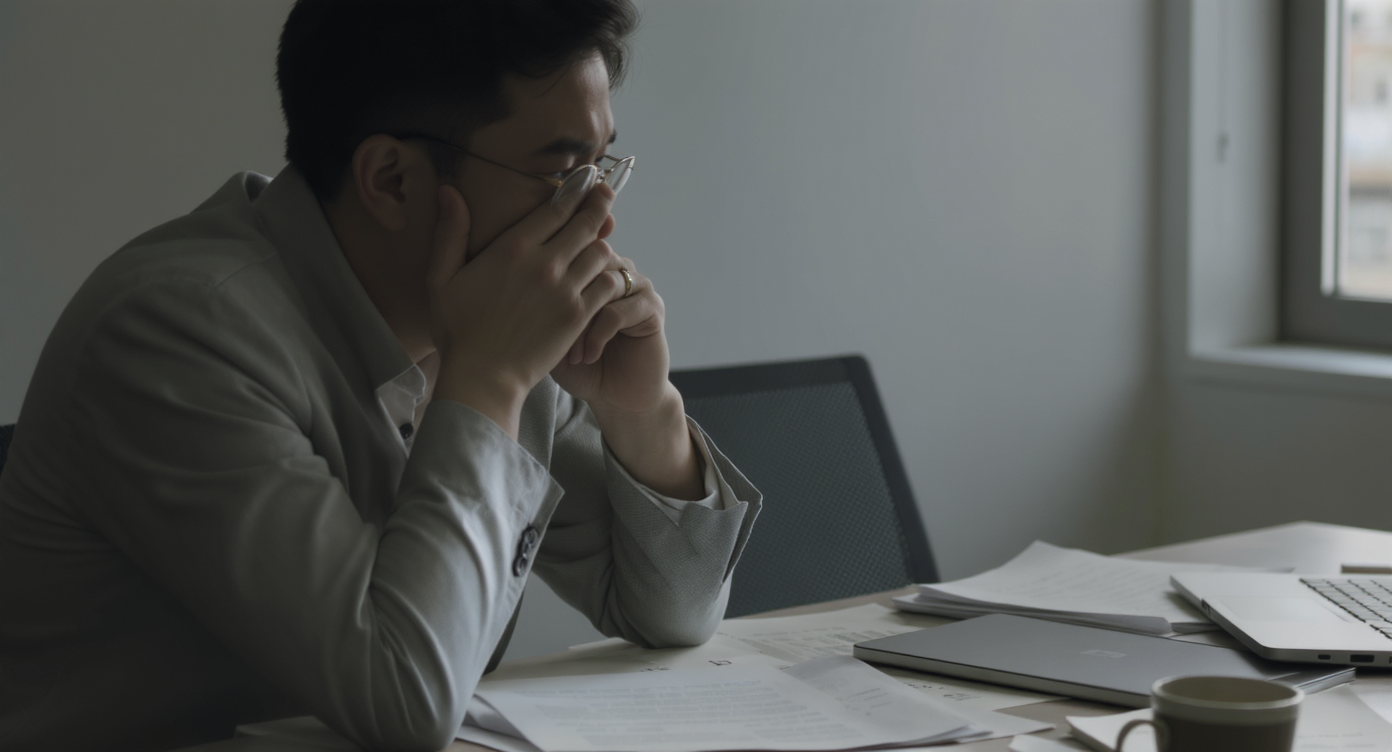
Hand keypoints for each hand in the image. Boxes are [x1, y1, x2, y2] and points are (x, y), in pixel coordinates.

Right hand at [427, 177, 627, 435]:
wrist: (483, 377)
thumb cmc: (458, 331)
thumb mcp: (442, 278)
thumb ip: (451, 233)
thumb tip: (449, 191)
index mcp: (512, 248)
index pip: (557, 207)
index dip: (576, 189)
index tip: (587, 178)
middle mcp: (544, 264)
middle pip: (587, 223)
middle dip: (599, 205)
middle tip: (606, 195)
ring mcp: (565, 290)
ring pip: (601, 252)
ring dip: (601, 244)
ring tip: (600, 239)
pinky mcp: (579, 316)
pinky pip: (606, 284)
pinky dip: (608, 277)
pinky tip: (603, 275)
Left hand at [550, 259, 671, 415]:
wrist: (616, 397)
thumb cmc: (580, 367)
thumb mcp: (550, 334)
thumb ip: (539, 304)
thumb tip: (517, 280)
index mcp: (592, 268)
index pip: (569, 253)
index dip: (550, 287)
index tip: (536, 324)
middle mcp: (617, 271)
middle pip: (588, 263)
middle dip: (567, 302)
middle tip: (552, 338)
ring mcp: (638, 287)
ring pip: (603, 286)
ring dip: (582, 322)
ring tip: (572, 354)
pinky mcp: (653, 309)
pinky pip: (619, 310)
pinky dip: (598, 336)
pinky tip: (589, 357)